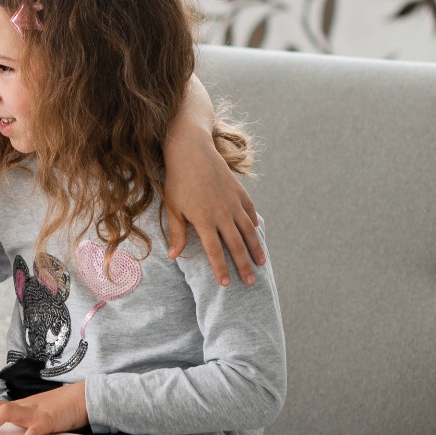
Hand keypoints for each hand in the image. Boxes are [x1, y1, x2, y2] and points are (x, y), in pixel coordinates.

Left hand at [0, 383, 88, 434]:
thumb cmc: (57, 409)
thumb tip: (3, 432)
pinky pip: (34, 430)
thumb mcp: (33, 414)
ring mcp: (33, 413)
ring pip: (6, 412)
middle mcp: (21, 407)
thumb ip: (19, 421)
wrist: (80, 398)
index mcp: (17, 407)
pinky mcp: (48, 421)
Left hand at [163, 83, 263, 285]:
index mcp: (204, 220)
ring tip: (261, 263)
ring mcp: (233, 202)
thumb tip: (174, 257)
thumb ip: (177, 233)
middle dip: (243, 266)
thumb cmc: (178, 180)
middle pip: (236, 245)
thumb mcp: (173, 208)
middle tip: (251, 282)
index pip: (214, 251)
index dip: (220, 269)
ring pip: (248, 231)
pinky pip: (250, 212)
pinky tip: (257, 233)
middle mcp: (222, 214)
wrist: (191, 150)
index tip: (226, 284)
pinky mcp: (239, 192)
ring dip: (255, 248)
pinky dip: (254, 224)